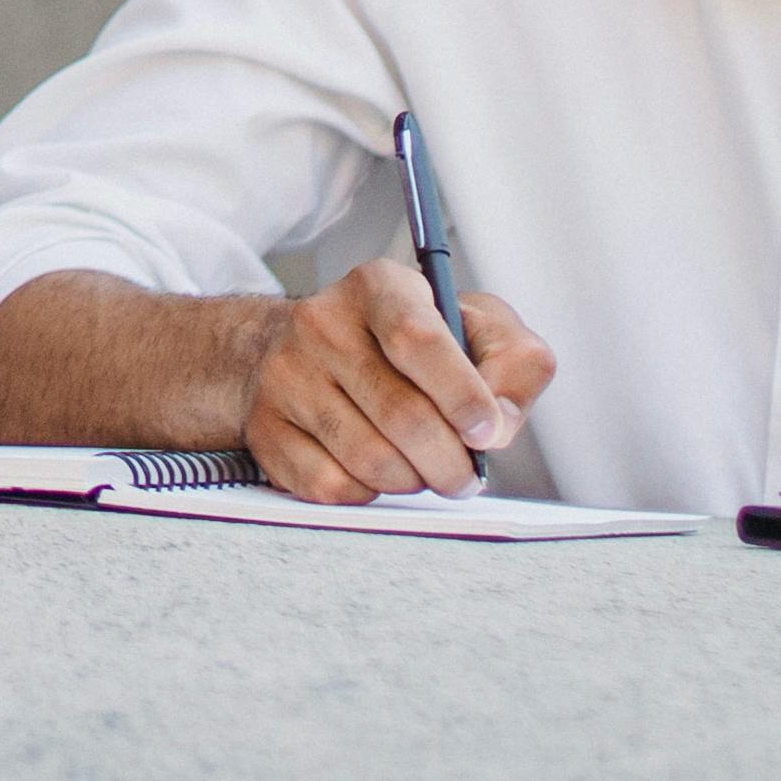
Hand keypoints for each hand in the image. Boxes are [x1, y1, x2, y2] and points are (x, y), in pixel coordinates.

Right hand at [232, 260, 550, 504]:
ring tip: (423, 470)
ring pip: (369, 459)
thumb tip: (499, 423)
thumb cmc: (408, 346)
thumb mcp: (475, 327)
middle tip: (465, 475)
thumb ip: (515, 362)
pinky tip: (377, 473)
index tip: (487, 433)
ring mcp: (286, 375)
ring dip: (414, 481)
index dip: (462, 395)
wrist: (309, 353)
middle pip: (401, 414)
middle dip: (450, 461)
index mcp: (379, 287)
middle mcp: (322, 323)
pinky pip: (330, 486)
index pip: (419, 339)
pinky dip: (369, 493)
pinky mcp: (265, 427)